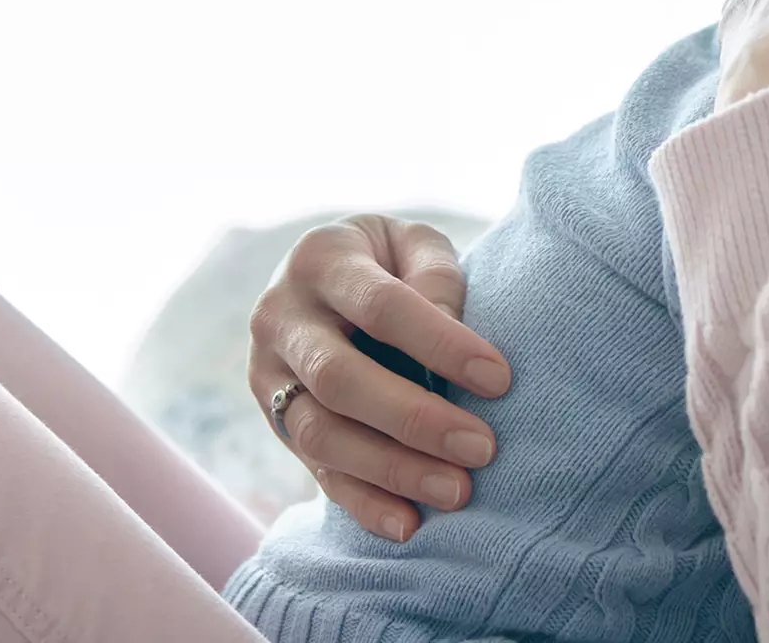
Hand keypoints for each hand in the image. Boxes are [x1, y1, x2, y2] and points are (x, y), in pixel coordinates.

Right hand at [247, 213, 511, 542]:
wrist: (325, 277)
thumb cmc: (390, 260)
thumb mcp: (414, 243)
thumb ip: (436, 276)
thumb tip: (454, 330)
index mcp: (320, 259)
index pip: (381, 307)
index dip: (441, 345)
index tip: (500, 379)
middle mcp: (280, 318)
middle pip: (340, 379)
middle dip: (414, 420)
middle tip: (482, 448)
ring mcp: (268, 375)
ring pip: (320, 434)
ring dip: (391, 470)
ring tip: (457, 491)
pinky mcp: (274, 423)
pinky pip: (314, 471)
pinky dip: (361, 503)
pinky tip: (408, 525)